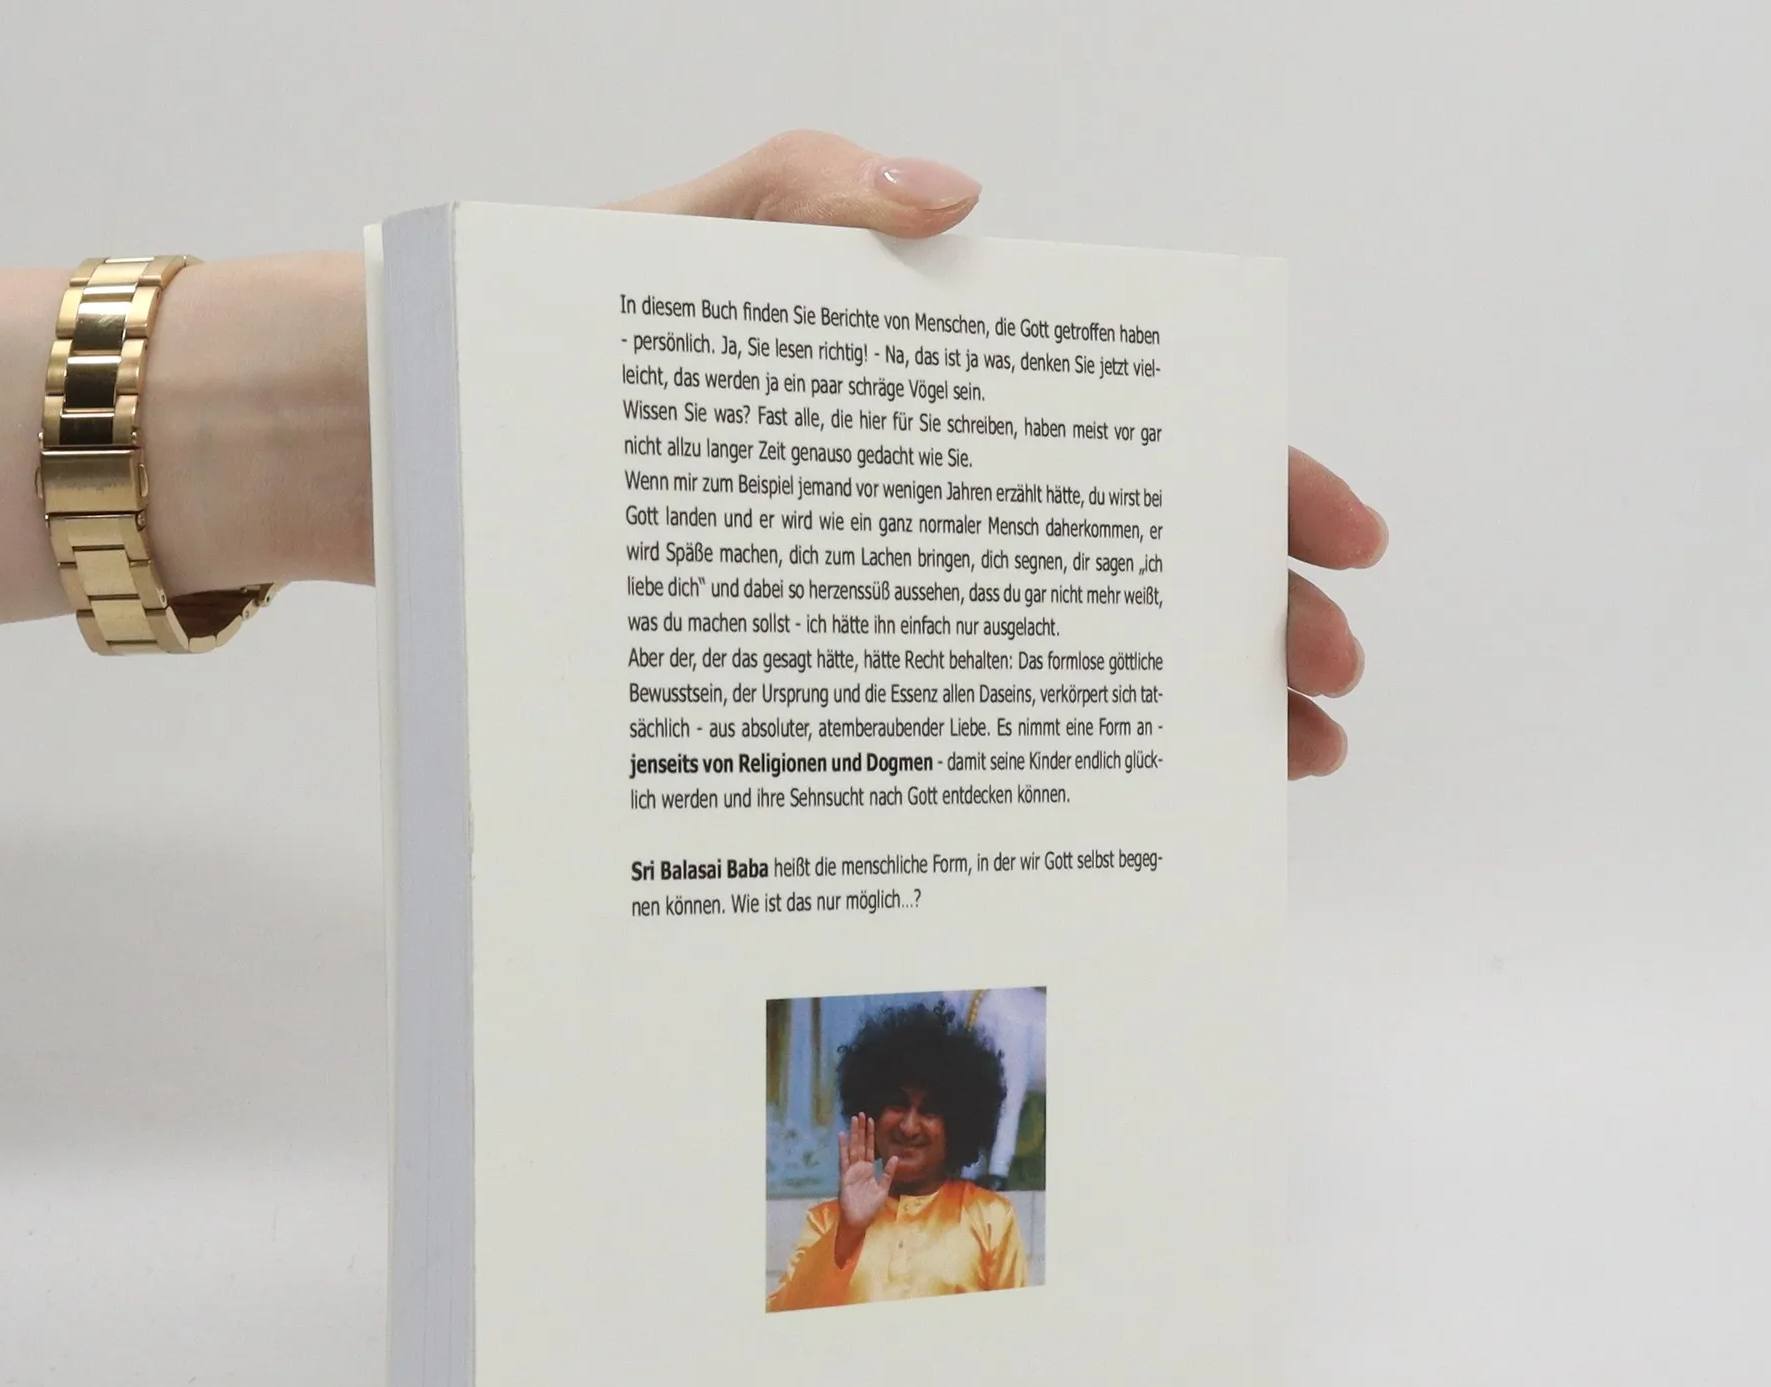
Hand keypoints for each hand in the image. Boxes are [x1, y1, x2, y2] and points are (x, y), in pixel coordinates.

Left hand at [617, 131, 1382, 781]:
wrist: (435, 464)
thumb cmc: (559, 353)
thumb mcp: (690, 244)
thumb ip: (809, 193)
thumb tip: (956, 199)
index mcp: (936, 398)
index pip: (1126, 435)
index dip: (1247, 480)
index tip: (1335, 541)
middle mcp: (931, 511)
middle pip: (1125, 565)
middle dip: (1243, 621)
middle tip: (1319, 687)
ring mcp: (888, 601)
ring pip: (1061, 662)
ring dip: (1176, 713)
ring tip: (1269, 767)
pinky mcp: (822, 680)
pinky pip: (955, 727)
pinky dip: (1042, 768)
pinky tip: (1105, 811)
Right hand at [834, 1112, 897, 1262]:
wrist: (859, 1221)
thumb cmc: (870, 1208)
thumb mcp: (884, 1188)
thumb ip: (888, 1173)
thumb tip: (895, 1157)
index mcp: (868, 1170)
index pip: (869, 1148)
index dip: (870, 1135)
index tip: (871, 1120)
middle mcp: (858, 1168)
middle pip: (860, 1145)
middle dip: (861, 1130)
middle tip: (860, 1114)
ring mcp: (851, 1171)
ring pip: (852, 1148)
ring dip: (853, 1134)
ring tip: (853, 1119)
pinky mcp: (845, 1177)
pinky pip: (844, 1160)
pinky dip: (843, 1148)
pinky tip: (843, 1136)